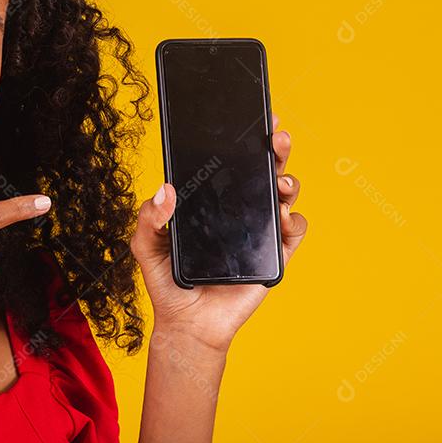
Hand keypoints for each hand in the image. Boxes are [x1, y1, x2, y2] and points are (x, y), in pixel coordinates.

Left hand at [130, 111, 307, 351]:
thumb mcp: (145, 244)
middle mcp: (238, 210)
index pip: (229, 163)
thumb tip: (164, 189)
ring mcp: (259, 231)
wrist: (187, 324)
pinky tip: (285, 217)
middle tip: (276, 137)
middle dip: (275, 149)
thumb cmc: (167, 280)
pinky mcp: (275, 256)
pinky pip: (295, 232)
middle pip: (263, 171)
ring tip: (279, 182)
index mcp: (210, 201)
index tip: (251, 118)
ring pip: (284, 195)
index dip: (242, 140)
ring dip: (289, 181)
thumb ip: (149, 216)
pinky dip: (296, 220)